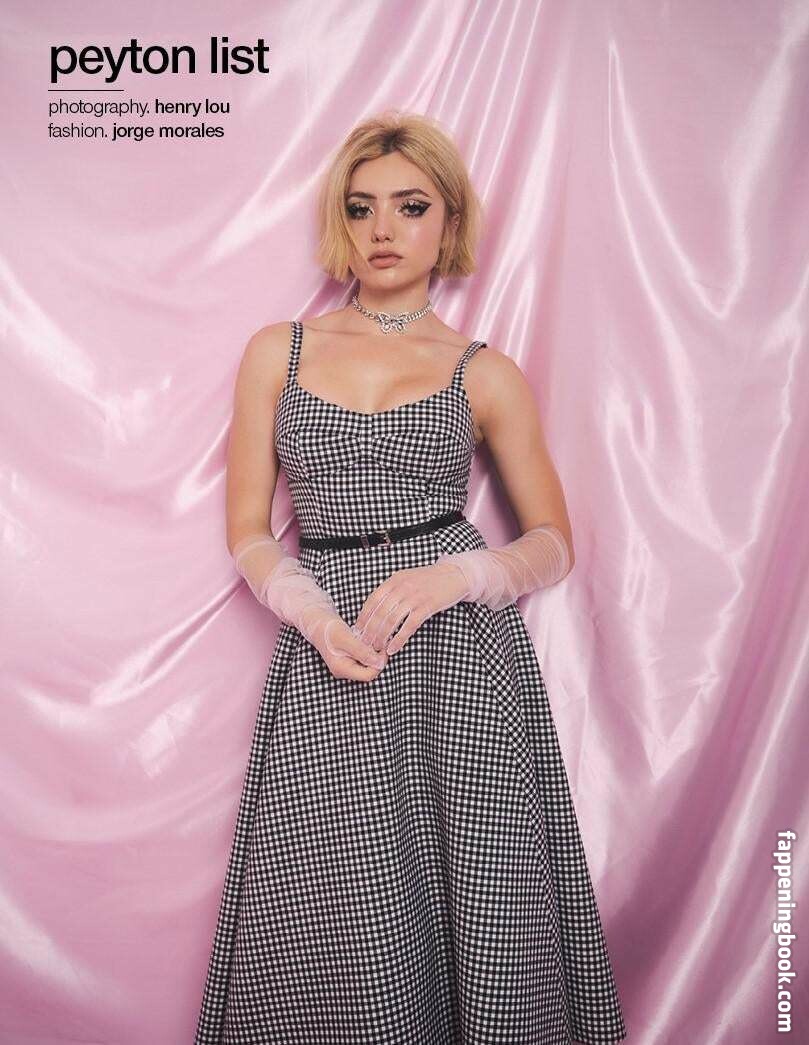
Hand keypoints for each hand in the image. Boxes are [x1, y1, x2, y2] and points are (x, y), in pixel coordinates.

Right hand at [309, 612, 388, 681]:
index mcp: (342, 669)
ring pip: (367, 664)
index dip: (379, 663)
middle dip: (377, 658)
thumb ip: (362, 651)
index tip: (384, 648)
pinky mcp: (348, 659)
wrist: (318, 622)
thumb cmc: (329, 629)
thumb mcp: (346, 638)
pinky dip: (368, 650)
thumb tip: (379, 663)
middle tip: (381, 643)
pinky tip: (368, 640)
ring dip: (373, 653)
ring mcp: (346, 666)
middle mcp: (344, 671)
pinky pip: (363, 658)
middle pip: (369, 671)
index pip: (368, 675)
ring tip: (375, 640)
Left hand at [353, 560, 469, 655]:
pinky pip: (409, 626)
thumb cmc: (428, 580)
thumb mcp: (407, 579)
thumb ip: (392, 590)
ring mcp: (415, 596)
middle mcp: (402, 587)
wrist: (454, 575)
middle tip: (365, 644)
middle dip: (370, 631)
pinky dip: (399, 639)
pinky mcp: (428, 606)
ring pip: (392, 620)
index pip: (372, 600)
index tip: (358, 631)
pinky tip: (393, 648)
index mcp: (394, 580)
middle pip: (380, 612)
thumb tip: (375, 609)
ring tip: (377, 649)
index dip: (363, 617)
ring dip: (382, 637)